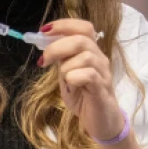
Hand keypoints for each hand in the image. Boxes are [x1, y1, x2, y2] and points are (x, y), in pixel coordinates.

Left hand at [38, 19, 124, 141]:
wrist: (100, 123)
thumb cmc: (83, 98)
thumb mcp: (67, 76)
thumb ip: (61, 61)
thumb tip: (46, 45)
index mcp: (91, 53)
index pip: (84, 28)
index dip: (64, 25)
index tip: (43, 30)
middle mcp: (100, 59)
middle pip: (82, 39)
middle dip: (57, 47)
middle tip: (43, 61)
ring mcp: (103, 74)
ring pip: (86, 56)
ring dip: (66, 66)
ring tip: (63, 79)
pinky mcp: (103, 90)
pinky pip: (90, 75)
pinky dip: (74, 77)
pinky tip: (70, 84)